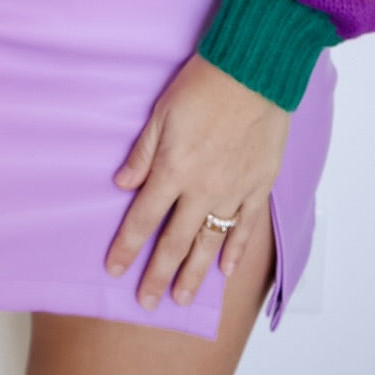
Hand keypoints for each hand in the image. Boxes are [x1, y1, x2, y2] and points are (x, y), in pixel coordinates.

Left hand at [104, 53, 289, 309]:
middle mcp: (202, 188)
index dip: (128, 246)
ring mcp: (233, 190)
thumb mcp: (161, 112)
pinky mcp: (258, 185)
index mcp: (173, 169)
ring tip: (183, 299)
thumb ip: (143, 153)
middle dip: (158, 274)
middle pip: (175, 241)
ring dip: (195, 274)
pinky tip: (226, 270)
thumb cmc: (204, 84)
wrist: (253, 72)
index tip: (115, 270)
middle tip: (147, 303)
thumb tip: (122, 184)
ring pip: (210, 242)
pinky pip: (245, 226)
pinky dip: (236, 251)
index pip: (143, 218)